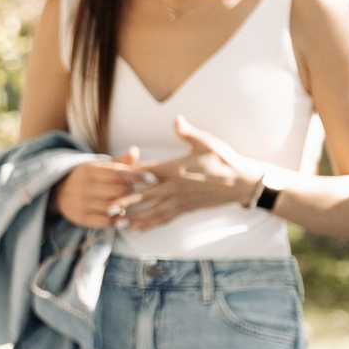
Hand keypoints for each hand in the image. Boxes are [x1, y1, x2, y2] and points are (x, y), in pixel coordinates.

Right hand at [53, 147, 144, 228]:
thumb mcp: (99, 167)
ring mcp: (81, 203)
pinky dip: (115, 219)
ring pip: (113, 207)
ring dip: (125, 206)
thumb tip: (135, 150)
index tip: (152, 178)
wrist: (58, 192)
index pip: (118, 172)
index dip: (137, 175)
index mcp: (90, 170)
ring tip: (127, 203)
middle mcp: (84, 186)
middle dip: (131, 192)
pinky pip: (105, 222)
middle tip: (135, 192)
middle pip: (118, 191)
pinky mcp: (80, 218)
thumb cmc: (88, 178)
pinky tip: (118, 214)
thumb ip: (119, 162)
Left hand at [120, 118, 259, 232]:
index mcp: (176, 168)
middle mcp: (175, 187)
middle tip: (106, 207)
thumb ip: (187, 133)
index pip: (148, 171)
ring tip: (116, 223)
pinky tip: (137, 230)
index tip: (112, 177)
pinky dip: (150, 224)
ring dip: (134, 217)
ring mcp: (181, 200)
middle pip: (145, 194)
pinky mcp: (186, 209)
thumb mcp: (206, 142)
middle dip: (125, 201)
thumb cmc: (223, 159)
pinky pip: (165, 218)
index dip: (129, 174)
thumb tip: (176, 118)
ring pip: (153, 210)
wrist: (242, 182)